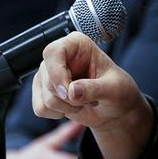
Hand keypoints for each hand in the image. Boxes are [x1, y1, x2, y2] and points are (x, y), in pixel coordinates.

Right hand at [32, 32, 151, 158]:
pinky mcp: (43, 91)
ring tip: (84, 101)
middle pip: (48, 80)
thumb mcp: (113, 89)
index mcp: (77, 44)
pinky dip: (57, 114)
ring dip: (67, 107)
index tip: (69, 91)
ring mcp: (49, 73)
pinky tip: (72, 107)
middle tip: (90, 99)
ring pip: (45, 97)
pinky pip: (40, 108)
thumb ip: (94, 89)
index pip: (53, 52)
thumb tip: (71, 91)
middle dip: (69, 98)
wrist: (113, 109)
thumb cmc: (117, 92)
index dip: (57, 73)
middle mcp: (59, 56)